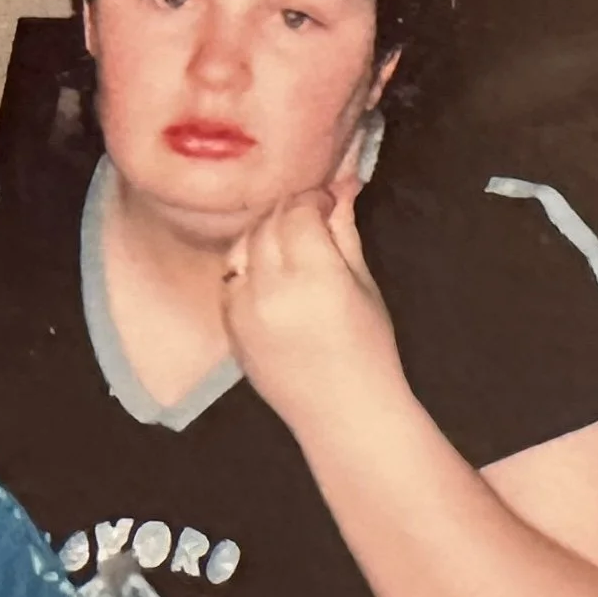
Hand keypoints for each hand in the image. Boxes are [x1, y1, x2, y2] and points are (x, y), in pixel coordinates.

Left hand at [221, 172, 400, 430]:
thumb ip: (344, 232)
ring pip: (243, 245)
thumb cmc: (368, 349)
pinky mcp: (229, 326)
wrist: (343, 413)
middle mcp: (272, 289)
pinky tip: (268, 273)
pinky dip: (246, 265)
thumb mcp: (364, 284)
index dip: (314, 198)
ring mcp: (243, 309)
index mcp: (315, 276)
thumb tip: (343, 183)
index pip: (299, 212)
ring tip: (289, 242)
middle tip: (310, 215)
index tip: (328, 201)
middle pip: (268, 223)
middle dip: (289, 211)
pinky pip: (229, 277)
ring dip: (264, 233)